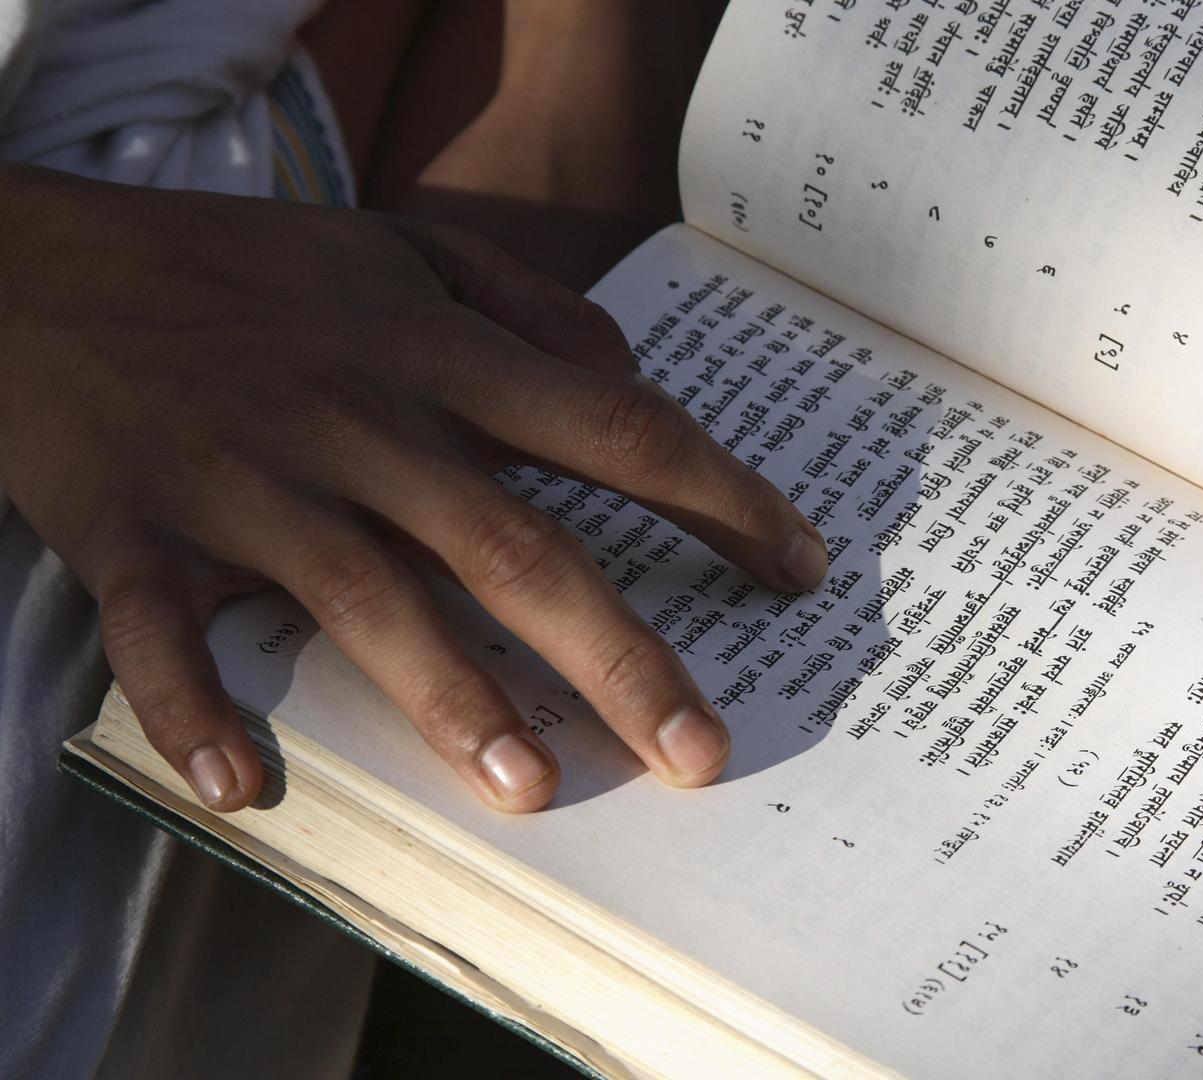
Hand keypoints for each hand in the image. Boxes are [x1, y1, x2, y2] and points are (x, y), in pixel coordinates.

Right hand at [0, 164, 826, 811]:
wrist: (30, 263)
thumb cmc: (238, 268)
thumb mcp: (400, 247)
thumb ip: (528, 308)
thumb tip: (635, 380)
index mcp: (436, 356)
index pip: (617, 432)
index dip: (722, 500)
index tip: (800, 572)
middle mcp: (362, 422)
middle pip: (518, 548)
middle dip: (622, 656)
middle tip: (704, 752)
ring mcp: (247, 481)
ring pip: (368, 602)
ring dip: (453, 703)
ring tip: (537, 791)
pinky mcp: (132, 532)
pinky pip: (163, 637)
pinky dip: (198, 715)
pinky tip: (252, 793)